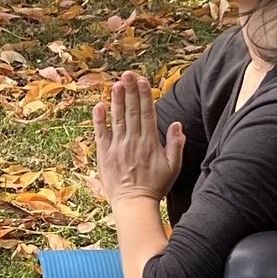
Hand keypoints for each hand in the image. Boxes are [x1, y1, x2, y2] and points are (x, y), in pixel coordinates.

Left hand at [89, 71, 185, 205]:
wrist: (134, 204)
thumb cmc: (156, 185)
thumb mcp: (173, 167)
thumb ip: (176, 144)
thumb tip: (176, 124)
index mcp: (149, 142)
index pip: (147, 113)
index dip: (144, 95)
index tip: (142, 80)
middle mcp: (133, 141)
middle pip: (131, 111)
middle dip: (130, 91)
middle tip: (127, 73)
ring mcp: (117, 147)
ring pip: (117, 118)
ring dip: (116, 100)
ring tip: (116, 83)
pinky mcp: (105, 154)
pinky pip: (101, 133)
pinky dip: (100, 119)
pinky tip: (100, 105)